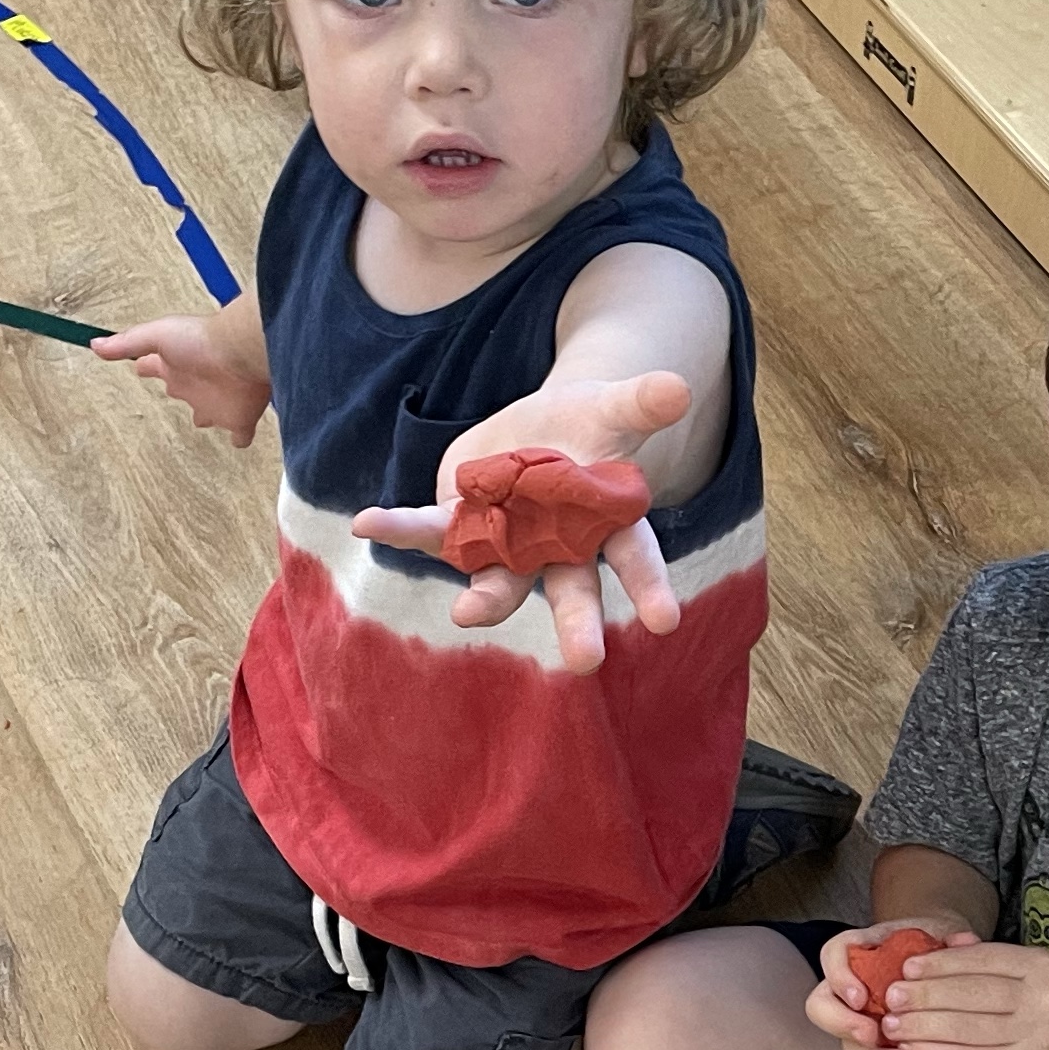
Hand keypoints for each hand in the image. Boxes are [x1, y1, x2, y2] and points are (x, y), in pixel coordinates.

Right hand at [94, 314, 268, 445]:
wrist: (240, 352)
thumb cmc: (201, 340)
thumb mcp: (156, 336)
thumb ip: (127, 343)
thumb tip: (96, 344)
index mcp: (175, 365)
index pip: (154, 366)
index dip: (146, 366)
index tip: (140, 367)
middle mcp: (195, 384)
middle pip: (181, 389)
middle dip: (177, 390)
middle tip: (174, 391)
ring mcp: (216, 403)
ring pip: (208, 414)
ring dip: (206, 415)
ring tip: (204, 418)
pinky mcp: (238, 419)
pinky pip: (240, 434)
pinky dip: (240, 439)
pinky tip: (239, 440)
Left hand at [349, 369, 691, 676]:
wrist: (536, 429)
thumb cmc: (586, 425)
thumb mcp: (611, 407)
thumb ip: (641, 404)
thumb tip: (680, 387)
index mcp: (605, 523)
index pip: (635, 556)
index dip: (650, 586)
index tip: (666, 621)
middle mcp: (558, 547)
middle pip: (571, 589)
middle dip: (577, 623)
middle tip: (587, 662)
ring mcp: (507, 545)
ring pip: (497, 580)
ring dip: (484, 599)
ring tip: (467, 615)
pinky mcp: (461, 527)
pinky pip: (429, 531)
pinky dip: (398, 528)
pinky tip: (368, 523)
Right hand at [808, 917, 976, 1049]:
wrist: (946, 964)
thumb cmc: (934, 944)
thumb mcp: (942, 932)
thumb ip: (949, 938)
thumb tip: (964, 942)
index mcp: (860, 951)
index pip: (832, 956)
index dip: (839, 978)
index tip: (861, 997)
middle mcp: (850, 987)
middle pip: (821, 1007)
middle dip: (843, 1025)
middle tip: (872, 1036)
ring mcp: (862, 1019)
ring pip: (849, 1045)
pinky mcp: (883, 1045)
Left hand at [854, 938, 1048, 1049]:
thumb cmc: (1040, 1012)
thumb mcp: (1025, 979)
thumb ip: (986, 964)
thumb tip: (934, 947)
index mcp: (1041, 965)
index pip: (983, 959)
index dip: (941, 963)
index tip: (906, 967)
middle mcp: (1046, 995)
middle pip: (973, 992)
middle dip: (926, 995)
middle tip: (891, 998)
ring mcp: (1039, 1031)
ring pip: (969, 1027)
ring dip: (925, 1027)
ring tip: (894, 1026)